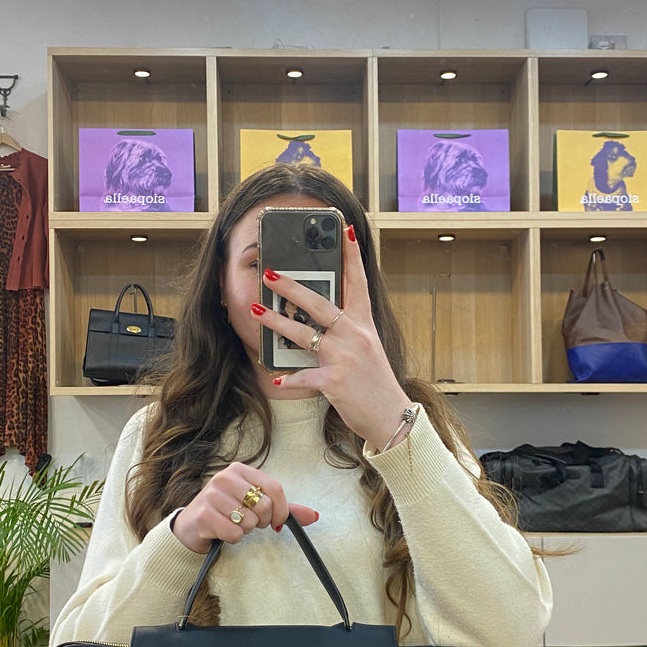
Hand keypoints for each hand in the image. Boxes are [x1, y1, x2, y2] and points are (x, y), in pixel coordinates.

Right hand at [171, 462, 318, 554]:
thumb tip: (315, 516)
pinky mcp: (204, 515)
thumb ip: (284, 509)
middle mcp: (224, 478)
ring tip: (232, 524)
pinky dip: (233, 538)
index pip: (274, 488)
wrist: (191, 527)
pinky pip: (234, 533)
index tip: (278, 522)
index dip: (281, 509)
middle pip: (264, 505)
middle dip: (261, 521)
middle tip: (248, 522)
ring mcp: (212, 495)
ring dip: (245, 530)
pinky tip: (222, 532)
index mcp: (239, 470)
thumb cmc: (226, 513)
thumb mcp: (254, 505)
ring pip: (249, 521)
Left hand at [256, 225, 413, 451]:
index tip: (345, 230)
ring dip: (276, 322)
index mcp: (364, 325)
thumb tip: (320, 316)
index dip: (352, 255)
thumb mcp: (368, 348)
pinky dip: (289, 377)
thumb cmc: (375, 382)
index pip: (358, 283)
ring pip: (304, 335)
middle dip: (292, 287)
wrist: (391, 417)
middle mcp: (355, 337)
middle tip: (271, 273)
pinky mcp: (334, 382)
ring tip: (255, 310)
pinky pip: (304, 376)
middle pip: (320, 304)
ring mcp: (344, 358)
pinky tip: (276, 376)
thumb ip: (348, 330)